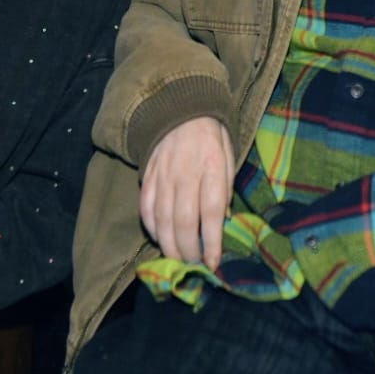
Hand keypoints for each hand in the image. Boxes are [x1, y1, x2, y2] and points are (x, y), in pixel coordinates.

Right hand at [139, 116, 234, 267]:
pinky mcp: (147, 176)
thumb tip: (223, 221)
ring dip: (169, 246)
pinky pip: (145, 208)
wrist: (181, 109)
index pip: (211, 213)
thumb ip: (226, 188)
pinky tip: (160, 238)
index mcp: (211, 168)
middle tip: (194, 265)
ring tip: (177, 260)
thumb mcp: (229, 157)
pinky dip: (151, 228)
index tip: (213, 262)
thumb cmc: (212, 137)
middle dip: (188, 251)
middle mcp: (185, 174)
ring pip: (162, 220)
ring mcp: (163, 176)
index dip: (211, 242)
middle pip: (183, 222)